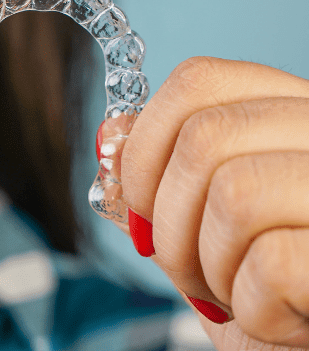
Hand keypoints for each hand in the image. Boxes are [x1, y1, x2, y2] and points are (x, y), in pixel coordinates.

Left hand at [116, 57, 308, 349]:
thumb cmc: (268, 295)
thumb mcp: (203, 232)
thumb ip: (162, 183)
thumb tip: (110, 137)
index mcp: (293, 115)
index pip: (199, 80)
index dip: (144, 145)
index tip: (139, 206)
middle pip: (204, 138)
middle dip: (167, 223)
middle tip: (190, 273)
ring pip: (235, 194)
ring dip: (209, 268)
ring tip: (237, 296)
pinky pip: (272, 263)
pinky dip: (252, 309)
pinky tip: (279, 320)